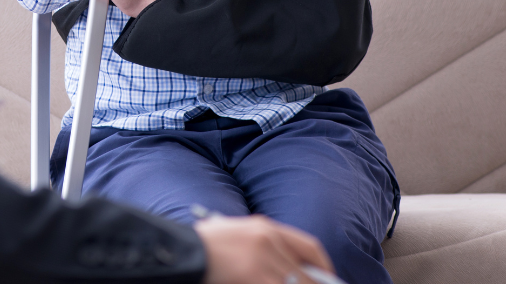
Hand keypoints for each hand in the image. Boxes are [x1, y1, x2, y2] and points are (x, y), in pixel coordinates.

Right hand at [194, 215, 334, 283]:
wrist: (179, 250)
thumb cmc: (202, 246)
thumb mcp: (235, 235)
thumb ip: (263, 247)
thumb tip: (292, 271)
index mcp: (265, 227)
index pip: (309, 246)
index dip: (323, 267)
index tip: (326, 278)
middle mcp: (268, 240)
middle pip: (305, 272)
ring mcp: (261, 259)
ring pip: (295, 283)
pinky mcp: (254, 275)